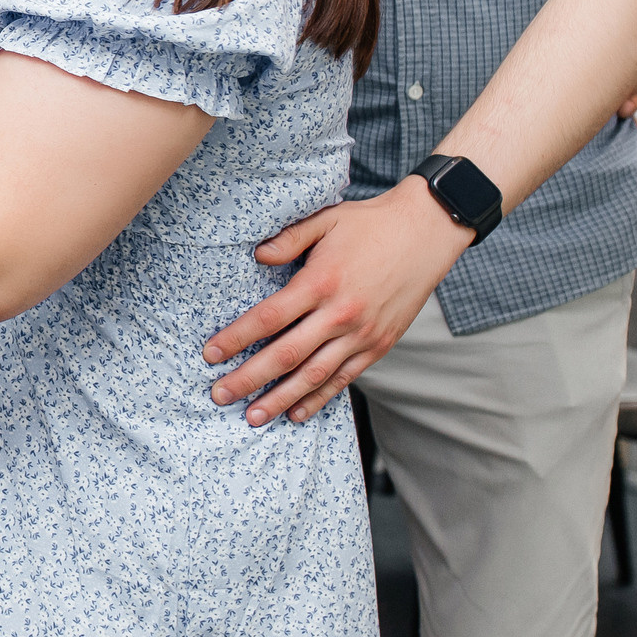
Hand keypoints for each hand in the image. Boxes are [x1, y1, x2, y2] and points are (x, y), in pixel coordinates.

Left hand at [203, 176, 470, 425]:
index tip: (209, 354)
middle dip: (249, 378)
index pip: (269, 318)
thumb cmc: (370, 224)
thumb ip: (288, 239)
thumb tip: (256, 256)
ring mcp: (362, 334)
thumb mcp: (326, 220)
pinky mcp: (379, 345)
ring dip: (281, 398)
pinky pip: (345, 378)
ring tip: (253, 417)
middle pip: (286, 355)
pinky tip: (298, 413)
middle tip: (219, 395)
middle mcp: (341, 314)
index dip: (236, 338)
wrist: (427, 233)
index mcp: (321, 282)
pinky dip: (320, 398)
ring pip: (314, 375)